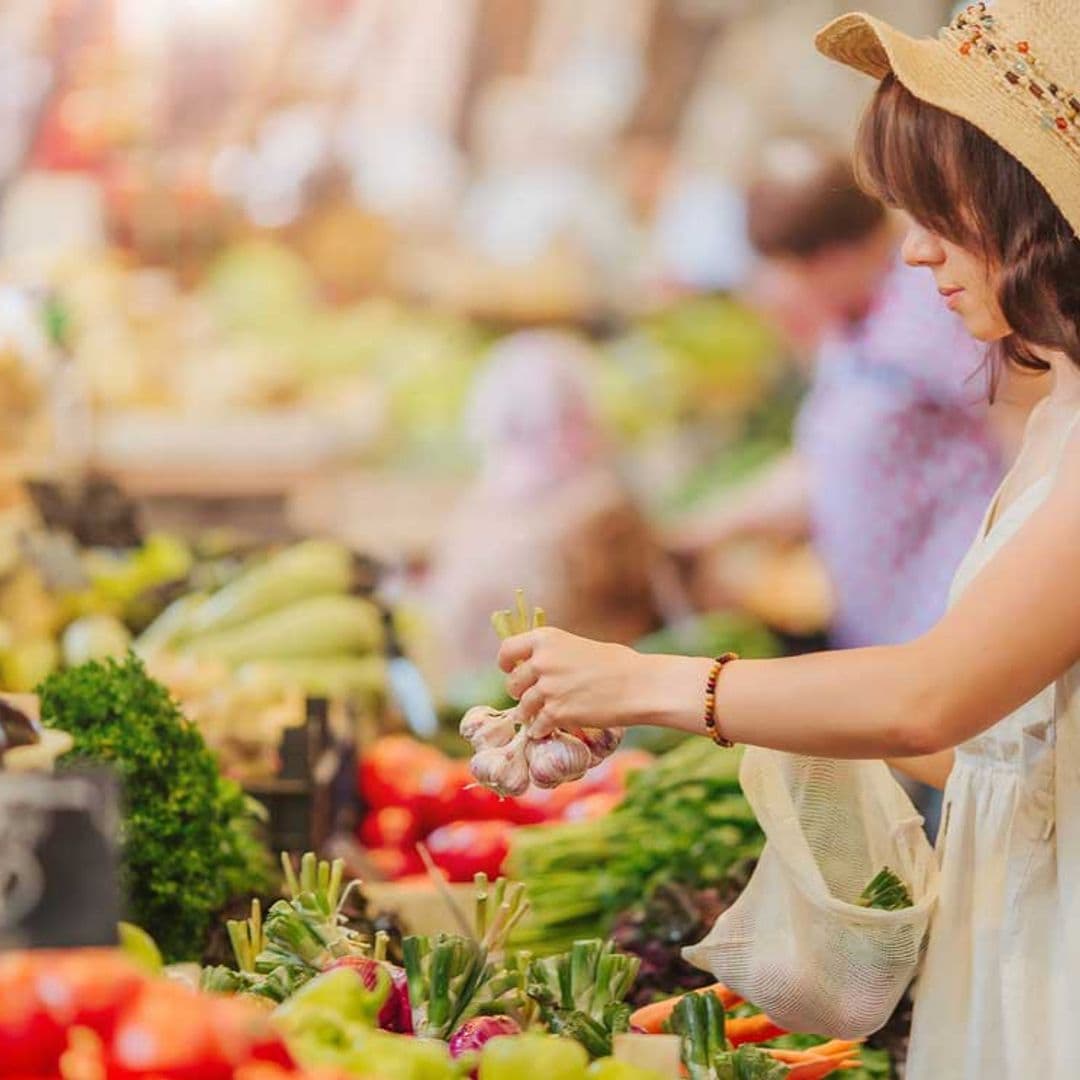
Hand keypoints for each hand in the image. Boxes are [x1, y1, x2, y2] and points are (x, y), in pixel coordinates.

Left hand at [498, 627, 641, 737]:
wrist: (638, 685)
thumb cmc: (617, 664)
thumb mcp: (577, 645)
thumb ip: (552, 654)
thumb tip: (533, 666)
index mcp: (545, 638)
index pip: (507, 650)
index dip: (507, 664)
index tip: (511, 671)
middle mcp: (542, 661)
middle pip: (512, 684)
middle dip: (522, 693)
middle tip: (537, 698)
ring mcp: (547, 688)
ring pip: (522, 708)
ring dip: (531, 714)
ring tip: (545, 715)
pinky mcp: (556, 713)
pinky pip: (536, 726)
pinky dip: (542, 730)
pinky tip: (553, 728)